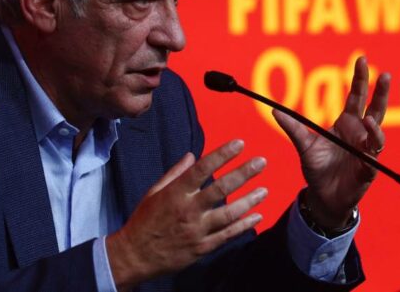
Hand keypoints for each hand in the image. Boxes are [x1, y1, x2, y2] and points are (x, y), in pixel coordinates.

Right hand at [106, 140, 266, 290]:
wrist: (135, 256)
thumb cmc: (144, 221)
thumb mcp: (154, 192)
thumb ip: (175, 173)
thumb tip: (192, 155)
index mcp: (176, 193)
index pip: (202, 169)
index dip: (222, 154)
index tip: (239, 143)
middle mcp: (189, 210)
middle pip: (221, 189)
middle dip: (243, 173)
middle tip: (261, 162)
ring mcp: (197, 230)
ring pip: (229, 214)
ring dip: (249, 201)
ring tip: (264, 191)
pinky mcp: (202, 247)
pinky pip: (227, 235)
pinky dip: (244, 225)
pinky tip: (257, 216)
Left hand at [273, 56, 389, 229]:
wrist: (323, 198)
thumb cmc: (317, 170)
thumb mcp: (304, 146)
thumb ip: (293, 128)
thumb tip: (274, 110)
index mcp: (347, 124)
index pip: (356, 96)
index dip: (360, 79)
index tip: (360, 59)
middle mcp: (360, 133)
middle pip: (374, 108)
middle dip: (380, 92)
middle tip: (384, 75)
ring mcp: (366, 150)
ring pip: (378, 130)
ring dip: (377, 120)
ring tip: (369, 116)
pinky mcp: (368, 167)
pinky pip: (374, 153)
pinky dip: (373, 141)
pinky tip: (368, 132)